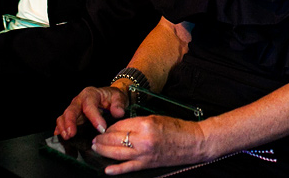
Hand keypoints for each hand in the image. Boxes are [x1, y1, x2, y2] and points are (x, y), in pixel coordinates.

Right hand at [55, 86, 129, 138]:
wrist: (109, 97)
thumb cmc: (112, 97)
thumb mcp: (119, 97)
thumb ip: (118, 104)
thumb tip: (118, 113)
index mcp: (91, 94)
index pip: (90, 105)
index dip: (94, 117)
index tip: (101, 128)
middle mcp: (79, 100)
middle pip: (72, 110)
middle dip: (70, 122)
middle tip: (71, 134)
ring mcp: (74, 108)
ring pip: (65, 116)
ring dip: (63, 126)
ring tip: (66, 136)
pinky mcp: (72, 116)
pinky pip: (62, 121)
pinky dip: (60, 128)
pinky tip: (59, 135)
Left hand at [91, 116, 208, 174]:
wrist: (193, 142)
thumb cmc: (177, 129)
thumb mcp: (156, 118)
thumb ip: (137, 122)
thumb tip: (120, 127)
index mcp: (145, 124)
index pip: (120, 125)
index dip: (110, 127)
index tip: (105, 128)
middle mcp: (143, 139)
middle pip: (115, 139)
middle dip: (102, 139)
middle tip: (95, 139)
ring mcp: (144, 154)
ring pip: (117, 153)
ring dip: (104, 151)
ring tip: (96, 148)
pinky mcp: (147, 165)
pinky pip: (128, 167)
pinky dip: (116, 169)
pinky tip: (107, 169)